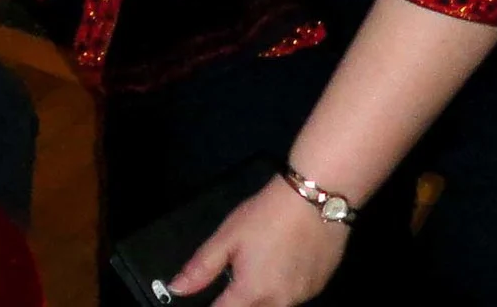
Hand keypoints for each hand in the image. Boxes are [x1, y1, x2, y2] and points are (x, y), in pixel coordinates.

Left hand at [170, 175, 352, 306]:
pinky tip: (281, 266)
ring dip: (261, 297)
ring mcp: (304, 297)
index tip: (211, 299)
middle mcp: (281, 302)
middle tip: (235, 278)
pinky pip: (294, 297)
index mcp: (253, 292)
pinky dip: (283, 289)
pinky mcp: (319, 287)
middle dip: (238, 301)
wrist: (315, 201)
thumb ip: (201, 268)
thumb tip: (177, 288)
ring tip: (260, 266)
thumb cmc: (265, 217)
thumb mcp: (226, 238)